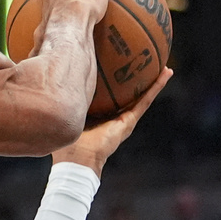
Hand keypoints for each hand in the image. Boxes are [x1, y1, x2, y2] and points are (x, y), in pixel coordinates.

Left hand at [51, 67, 172, 175]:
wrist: (77, 159)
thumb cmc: (66, 141)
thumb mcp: (67, 112)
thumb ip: (65, 98)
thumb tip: (54, 76)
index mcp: (98, 114)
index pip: (108, 94)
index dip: (113, 80)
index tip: (118, 64)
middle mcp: (113, 115)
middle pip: (127, 93)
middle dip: (136, 79)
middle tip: (144, 61)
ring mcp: (123, 119)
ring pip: (141, 95)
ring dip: (153, 81)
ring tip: (164, 65)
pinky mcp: (129, 121)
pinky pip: (145, 100)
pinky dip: (156, 87)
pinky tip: (166, 74)